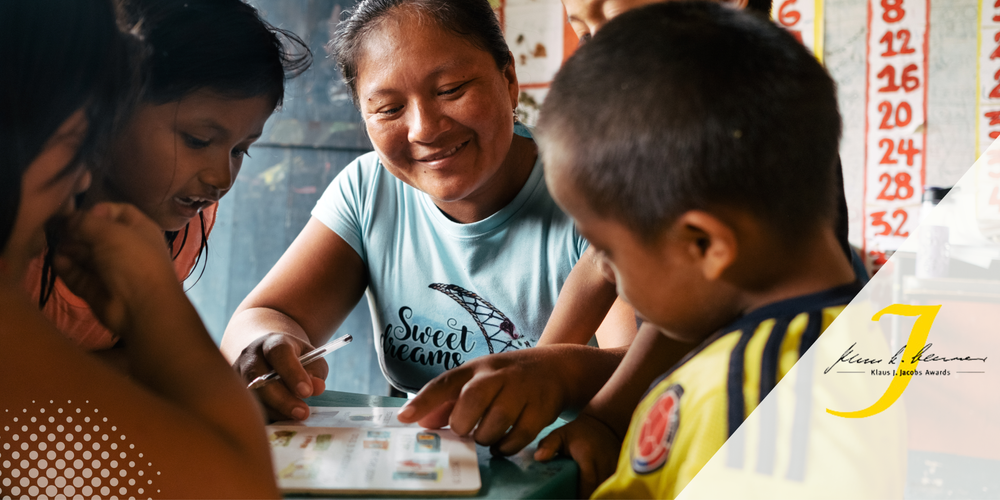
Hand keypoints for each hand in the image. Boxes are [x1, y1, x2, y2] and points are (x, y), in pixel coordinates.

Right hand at [53, 203, 177, 332]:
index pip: (119, 212)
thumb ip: (86, 222)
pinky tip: (58, 262)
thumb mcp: (110, 232)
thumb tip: (69, 219)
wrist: (142, 307)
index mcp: (139, 230)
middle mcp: (126, 248)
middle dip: (77, 232)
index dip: (99, 210)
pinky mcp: (97, 290)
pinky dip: (68, 268)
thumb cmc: (132, 260)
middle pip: (96, 234)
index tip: (80, 215)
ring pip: (85, 255)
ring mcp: (111, 271)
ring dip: (70, 249)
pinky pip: (78, 276)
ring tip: (58, 247)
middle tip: (59, 231)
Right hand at [233, 332, 328, 420]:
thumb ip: (316, 371)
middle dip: (282, 399)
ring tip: (296, 416)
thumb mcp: (310, 357)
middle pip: (259, 377)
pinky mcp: (235, 394)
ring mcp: (238, 376)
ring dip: (275, 410)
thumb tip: (317, 388)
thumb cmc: (292, 358)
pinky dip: (268, 416)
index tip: (307, 391)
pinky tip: (283, 419)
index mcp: (271, 343)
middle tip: (302, 412)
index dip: (293, 372)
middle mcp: (250, 357)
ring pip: (252, 396)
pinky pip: (248, 409)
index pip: (279, 353)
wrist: (264, 356)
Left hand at [396, 347, 569, 454]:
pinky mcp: (541, 408)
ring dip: (486, 437)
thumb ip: (448, 402)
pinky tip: (502, 444)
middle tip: (465, 430)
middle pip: (472, 399)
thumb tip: (421, 422)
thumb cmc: (506, 379)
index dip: (423, 401)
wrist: (556, 368)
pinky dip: (506, 447)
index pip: (445, 383)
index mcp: (476, 369)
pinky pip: (519, 437)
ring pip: (496, 422)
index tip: (404, 418)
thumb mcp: (477, 381)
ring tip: (486, 435)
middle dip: (463, 423)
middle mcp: (498, 375)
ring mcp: (521, 390)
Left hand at [534, 413, 622, 496]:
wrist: (604, 425)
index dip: (582, 496)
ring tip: (583, 494)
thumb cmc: (578, 432)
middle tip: (574, 496)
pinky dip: (605, 490)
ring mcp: (615, 466)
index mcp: (588, 456)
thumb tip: (538, 458)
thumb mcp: (560, 434)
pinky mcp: (620, 470)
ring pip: (607, 488)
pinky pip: (613, 485)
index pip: (588, 483)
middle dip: (588, 496)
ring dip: (597, 494)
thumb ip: (548, 445)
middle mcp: (604, 462)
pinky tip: (595, 492)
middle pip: (599, 490)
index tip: (571, 498)